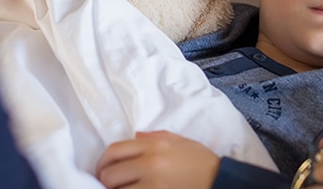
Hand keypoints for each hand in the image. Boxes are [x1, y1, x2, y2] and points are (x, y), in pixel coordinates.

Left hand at [96, 131, 219, 188]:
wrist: (220, 180)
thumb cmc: (202, 162)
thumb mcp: (180, 142)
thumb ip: (154, 138)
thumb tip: (134, 138)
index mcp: (155, 145)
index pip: (115, 150)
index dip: (102, 162)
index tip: (102, 170)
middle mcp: (151, 164)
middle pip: (111, 174)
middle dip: (105, 181)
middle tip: (106, 185)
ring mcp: (153, 185)